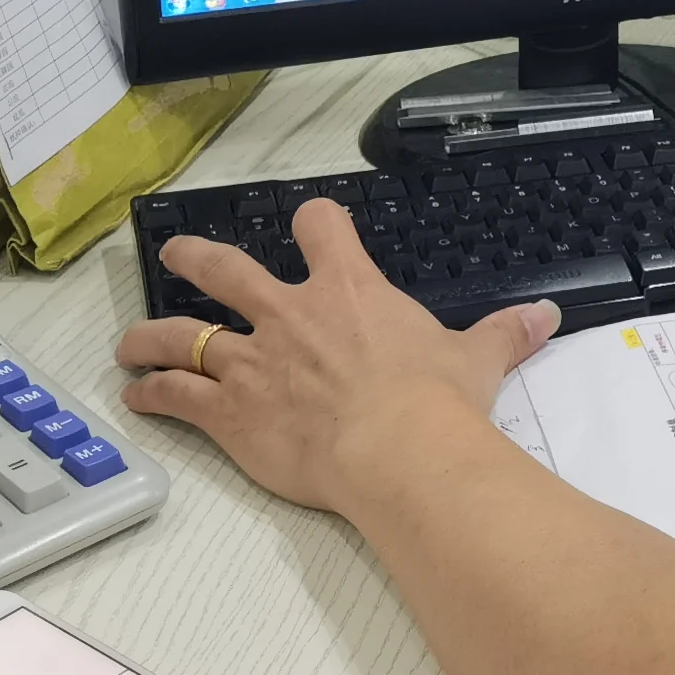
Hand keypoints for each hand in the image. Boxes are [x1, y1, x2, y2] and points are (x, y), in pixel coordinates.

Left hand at [118, 201, 559, 516]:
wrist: (398, 451)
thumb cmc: (434, 404)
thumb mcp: (475, 360)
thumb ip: (501, 334)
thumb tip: (543, 318)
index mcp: (348, 291)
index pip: (321, 228)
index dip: (316, 223)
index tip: (314, 226)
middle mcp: (289, 314)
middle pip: (223, 269)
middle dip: (194, 259)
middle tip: (177, 254)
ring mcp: (252, 360)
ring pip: (182, 334)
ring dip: (152, 334)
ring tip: (131, 338)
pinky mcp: (229, 410)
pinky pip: (177, 395)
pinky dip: (153, 394)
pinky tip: (138, 397)